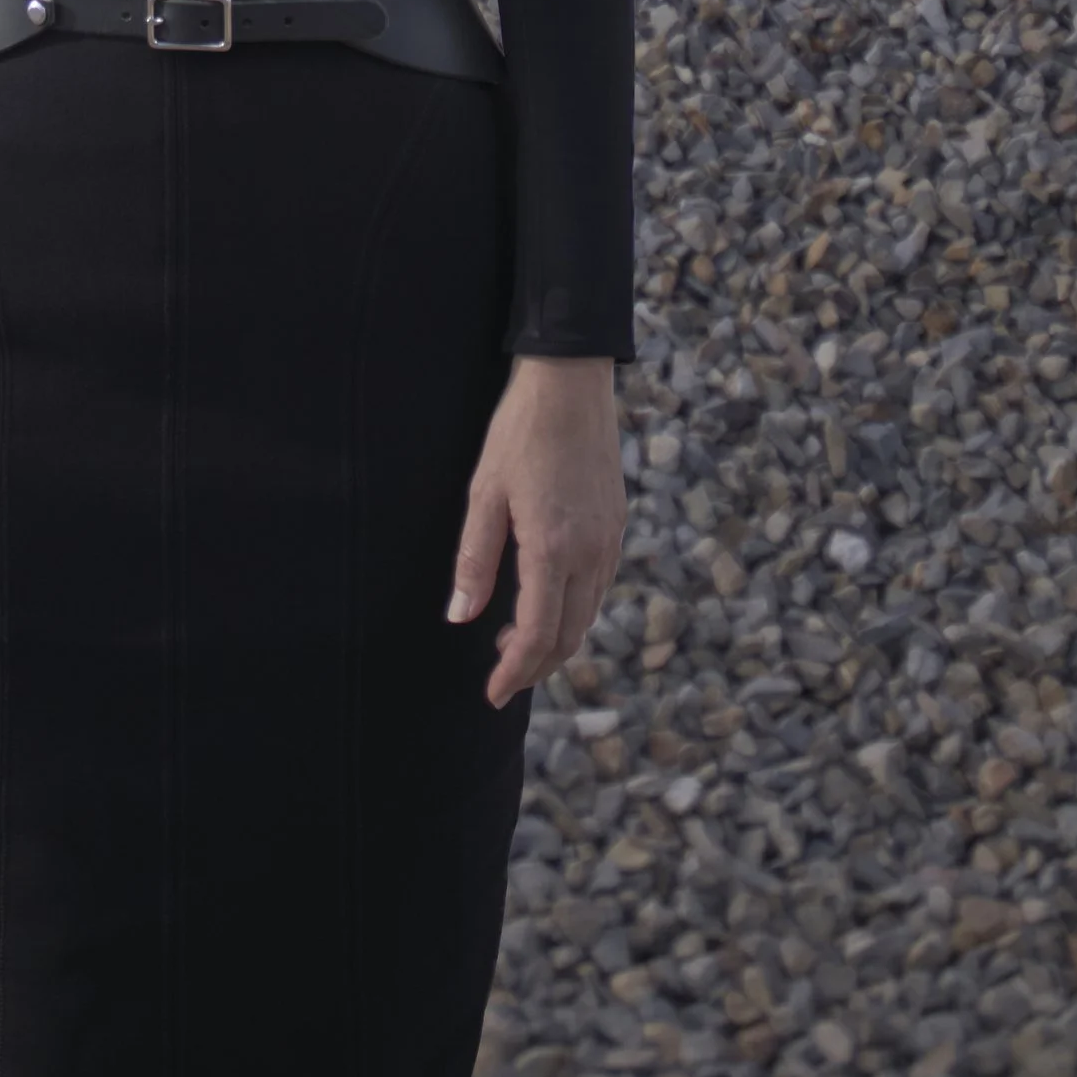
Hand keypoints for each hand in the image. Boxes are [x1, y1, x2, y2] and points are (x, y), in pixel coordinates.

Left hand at [447, 354, 624, 709]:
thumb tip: (460, 618)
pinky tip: (547, 598)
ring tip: (516, 639)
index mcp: (553, 549)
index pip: (538, 635)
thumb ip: (474, 560)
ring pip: (588, 615)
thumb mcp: (484, 493)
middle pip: (569, 637)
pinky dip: (574, 610)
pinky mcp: (616, 526)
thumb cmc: (519, 433)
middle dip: (536, 665)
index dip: (515, 672)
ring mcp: (609, 541)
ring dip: (556, 639)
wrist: (571, 383)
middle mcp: (590, 554)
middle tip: (501, 675)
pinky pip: (598, 587)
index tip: (493, 693)